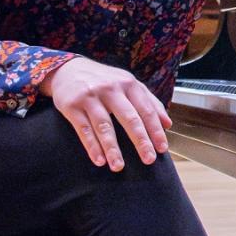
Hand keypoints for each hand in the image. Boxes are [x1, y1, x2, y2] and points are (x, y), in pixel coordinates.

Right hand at [42, 56, 170, 170]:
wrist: (67, 69)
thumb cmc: (104, 81)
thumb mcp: (128, 84)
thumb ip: (149, 101)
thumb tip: (168, 124)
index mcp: (128, 84)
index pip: (146, 109)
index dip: (155, 130)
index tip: (162, 148)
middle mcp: (111, 89)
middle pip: (129, 118)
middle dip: (140, 140)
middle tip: (148, 160)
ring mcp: (90, 97)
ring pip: (105, 126)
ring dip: (113, 149)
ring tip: (119, 167)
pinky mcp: (72, 106)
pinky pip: (84, 130)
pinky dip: (92, 146)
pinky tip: (99, 160)